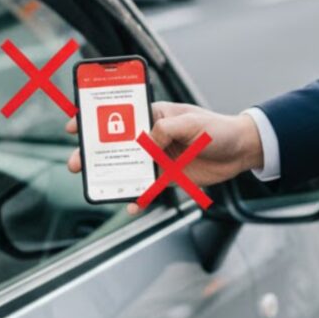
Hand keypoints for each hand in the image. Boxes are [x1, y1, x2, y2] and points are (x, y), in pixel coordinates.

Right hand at [66, 101, 263, 213]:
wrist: (242, 150)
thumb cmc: (219, 128)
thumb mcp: (192, 123)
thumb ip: (166, 130)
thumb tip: (147, 144)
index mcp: (156, 115)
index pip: (121, 113)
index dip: (96, 118)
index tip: (75, 125)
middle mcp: (154, 135)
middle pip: (118, 144)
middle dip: (95, 152)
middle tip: (76, 163)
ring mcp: (160, 156)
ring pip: (129, 168)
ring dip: (112, 176)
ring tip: (96, 185)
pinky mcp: (169, 175)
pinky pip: (148, 187)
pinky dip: (138, 196)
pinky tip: (131, 204)